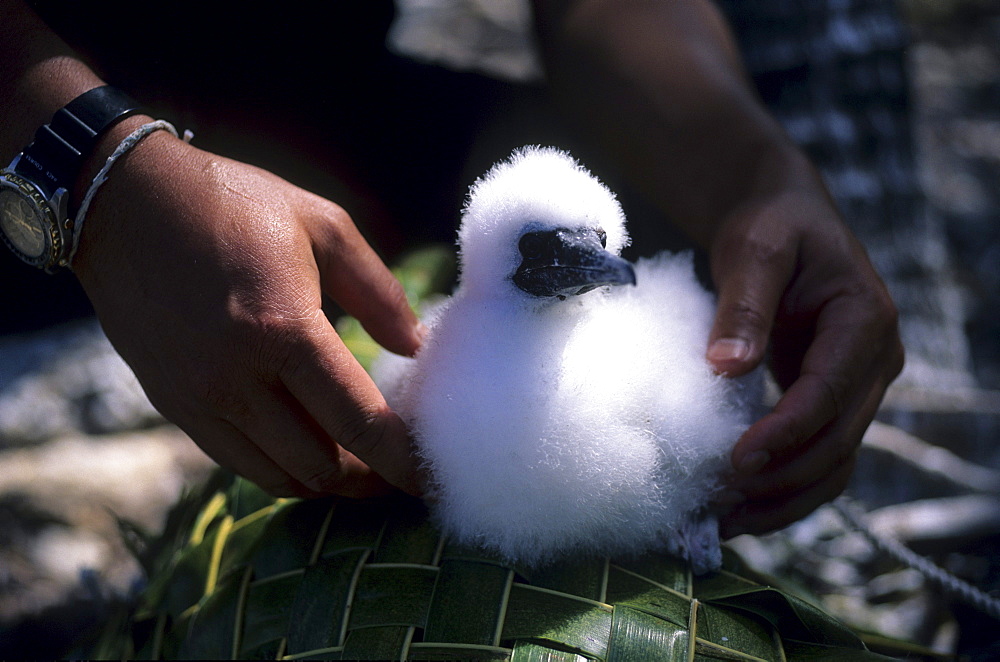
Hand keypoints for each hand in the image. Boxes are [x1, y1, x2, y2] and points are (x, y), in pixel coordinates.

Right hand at [72, 121, 425, 497]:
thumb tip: (415, 346)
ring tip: (355, 463)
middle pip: (319, 466)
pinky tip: (302, 445)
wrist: (124, 203)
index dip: (402, 461)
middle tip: (395, 468)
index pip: (359, 422)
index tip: (431, 478)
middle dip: (368, 479)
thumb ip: (379, 292)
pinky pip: (236, 461)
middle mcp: (237, 378)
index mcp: (284, 330)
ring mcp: (198, 398)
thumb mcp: (323, 225)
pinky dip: (279, 467)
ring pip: (276, 476)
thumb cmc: (233, 204)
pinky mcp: (172, 404)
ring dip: (324, 481)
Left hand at [706, 184, 903, 536]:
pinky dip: (784, 489)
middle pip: (837, 441)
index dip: (785, 433)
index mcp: (865, 320)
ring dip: (783, 500)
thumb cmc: (770, 228)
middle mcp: (873, 362)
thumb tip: (726, 366)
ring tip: (724, 521)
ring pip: (833, 463)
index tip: (736, 460)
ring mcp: (856, 387)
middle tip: (719, 502)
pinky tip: (739, 507)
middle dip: (781, 479)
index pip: (829, 393)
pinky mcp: (830, 403)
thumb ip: (744, 303)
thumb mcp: (754, 249)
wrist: (782, 222)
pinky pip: (817, 457)